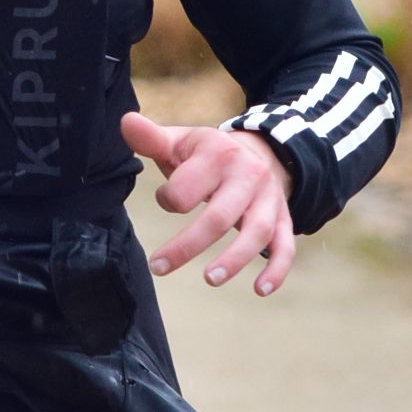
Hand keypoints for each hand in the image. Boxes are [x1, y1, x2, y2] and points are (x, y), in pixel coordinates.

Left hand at [122, 111, 298, 295]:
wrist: (260, 151)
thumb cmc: (208, 155)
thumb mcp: (181, 142)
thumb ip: (151, 139)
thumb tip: (125, 122)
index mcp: (218, 154)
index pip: (188, 187)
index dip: (170, 199)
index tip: (164, 200)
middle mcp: (248, 176)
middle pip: (221, 216)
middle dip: (189, 245)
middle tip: (158, 267)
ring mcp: (269, 199)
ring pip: (257, 232)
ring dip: (234, 259)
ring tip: (210, 280)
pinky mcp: (283, 219)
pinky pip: (285, 246)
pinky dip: (277, 269)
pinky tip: (261, 290)